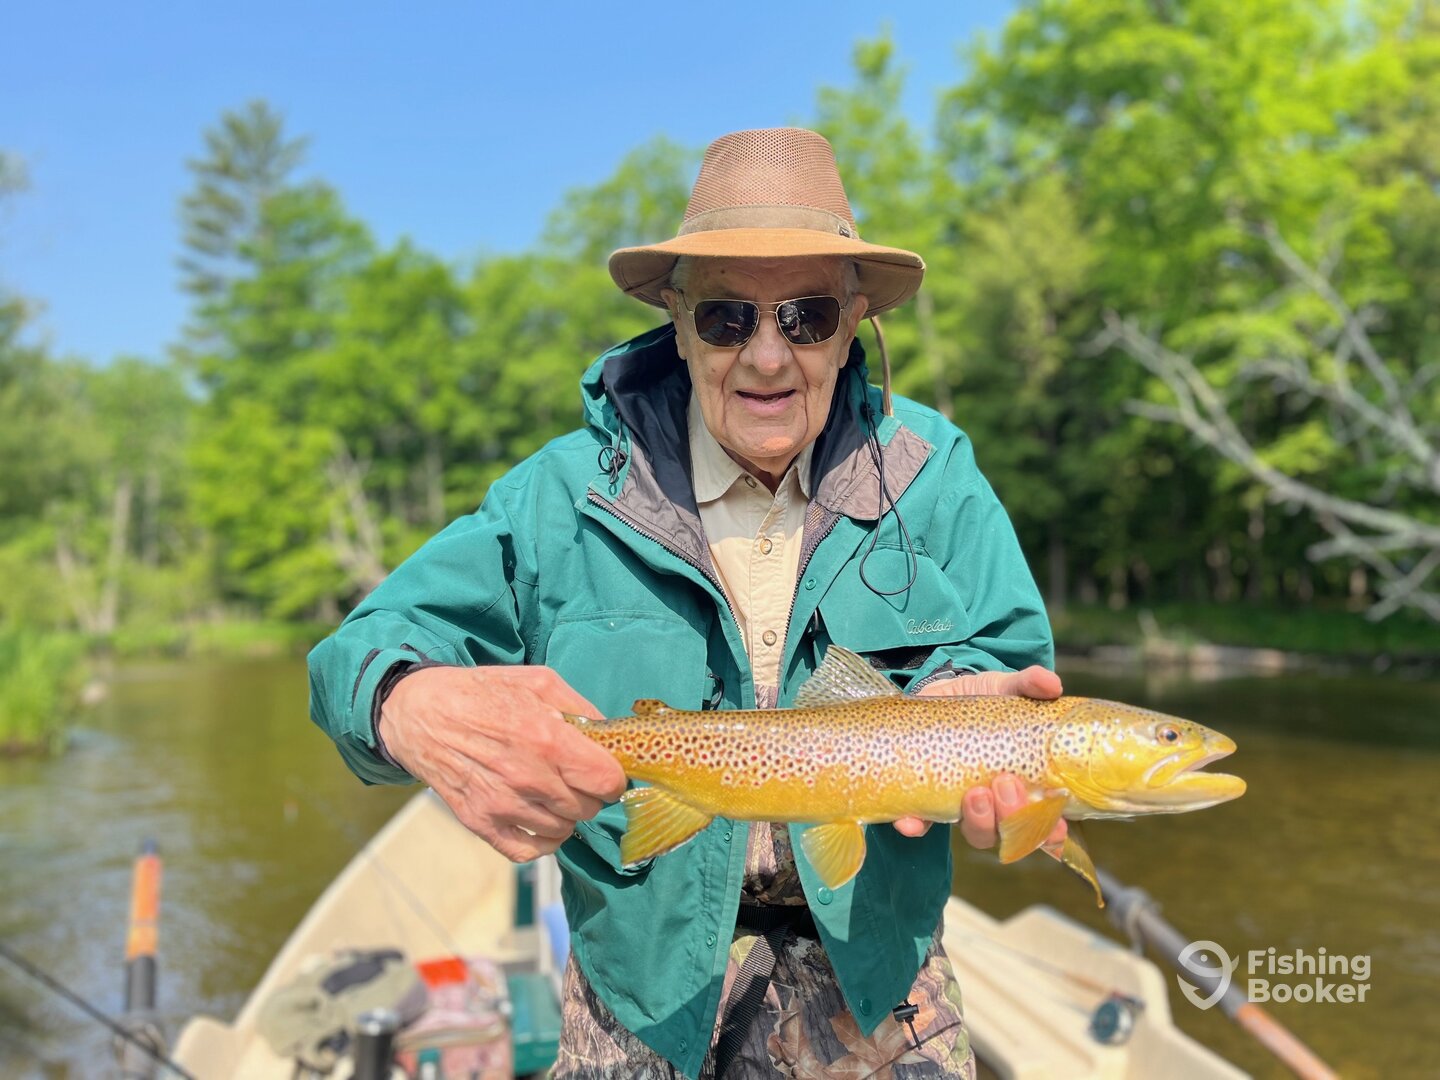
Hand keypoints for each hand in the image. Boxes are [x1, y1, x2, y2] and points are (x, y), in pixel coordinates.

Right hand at [379, 665, 626, 861]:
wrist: (420, 714)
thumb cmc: (482, 693)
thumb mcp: (539, 681)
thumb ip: (581, 709)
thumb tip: (610, 737)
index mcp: (547, 739)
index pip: (606, 782)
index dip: (613, 777)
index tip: (605, 769)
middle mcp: (527, 778)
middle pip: (588, 808)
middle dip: (590, 794)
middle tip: (576, 777)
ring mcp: (502, 805)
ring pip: (563, 830)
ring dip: (566, 814)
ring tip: (554, 792)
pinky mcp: (481, 823)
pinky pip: (529, 852)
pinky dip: (543, 842)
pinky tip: (542, 820)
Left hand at [893, 666, 1066, 853]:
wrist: (936, 693)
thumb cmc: (981, 700)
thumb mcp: (1004, 688)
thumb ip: (1027, 684)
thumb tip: (1052, 683)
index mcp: (1023, 783)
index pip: (1044, 821)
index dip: (1052, 831)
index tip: (1057, 824)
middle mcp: (995, 802)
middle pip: (1009, 831)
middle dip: (1011, 816)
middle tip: (1007, 784)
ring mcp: (960, 803)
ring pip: (974, 832)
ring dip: (978, 821)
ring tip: (975, 794)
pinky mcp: (924, 797)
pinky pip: (919, 823)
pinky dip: (916, 826)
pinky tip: (911, 822)